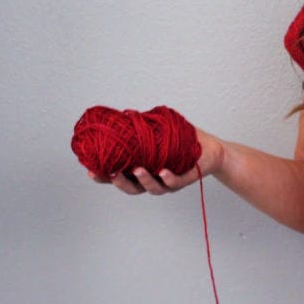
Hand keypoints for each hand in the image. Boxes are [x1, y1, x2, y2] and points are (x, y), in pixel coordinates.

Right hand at [87, 129, 224, 195]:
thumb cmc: (185, 142)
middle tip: (110, 173)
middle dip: (120, 183)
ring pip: (153, 188)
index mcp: (144, 170)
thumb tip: (125, 115)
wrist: (212, 150)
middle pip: (133, 188)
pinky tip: (163, 172)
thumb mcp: (161, 132)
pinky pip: (176, 182)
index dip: (105, 177)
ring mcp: (170, 182)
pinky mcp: (187, 179)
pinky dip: (169, 178)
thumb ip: (144, 127)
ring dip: (144, 180)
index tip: (91, 172)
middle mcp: (155, 180)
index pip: (120, 177)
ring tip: (137, 170)